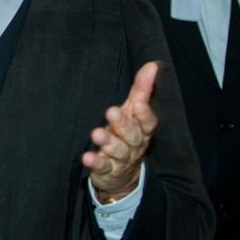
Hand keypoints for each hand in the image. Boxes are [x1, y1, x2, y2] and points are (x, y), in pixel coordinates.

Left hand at [84, 61, 158, 200]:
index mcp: (142, 130)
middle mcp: (134, 145)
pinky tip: (86, 157)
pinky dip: (96, 162)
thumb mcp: (133, 112)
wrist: (122, 174)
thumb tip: (153, 65)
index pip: (148, 123)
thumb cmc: (127, 134)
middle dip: (123, 124)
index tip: (138, 104)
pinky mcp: (108, 171)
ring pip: (118, 151)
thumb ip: (142, 90)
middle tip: (111, 112)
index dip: (145, 114)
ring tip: (96, 133)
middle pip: (132, 135)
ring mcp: (121, 160)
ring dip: (108, 141)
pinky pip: (103, 167)